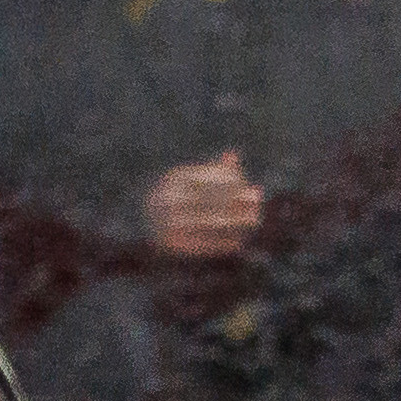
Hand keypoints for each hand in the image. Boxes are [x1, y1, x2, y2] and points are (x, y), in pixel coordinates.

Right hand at [146, 151, 264, 261]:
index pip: (210, 180)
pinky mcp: (170, 245)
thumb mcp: (190, 182)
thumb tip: (233, 156)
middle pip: (212, 201)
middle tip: (258, 204)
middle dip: (239, 203)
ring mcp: (167, 222)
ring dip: (236, 223)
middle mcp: (167, 200)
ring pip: (210, 223)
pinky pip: (202, 244)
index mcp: (172, 181)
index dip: (235, 185)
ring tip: (254, 221)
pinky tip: (239, 242)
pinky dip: (223, 243)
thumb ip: (212, 171)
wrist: (141, 228)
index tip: (254, 189)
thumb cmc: (174, 200)